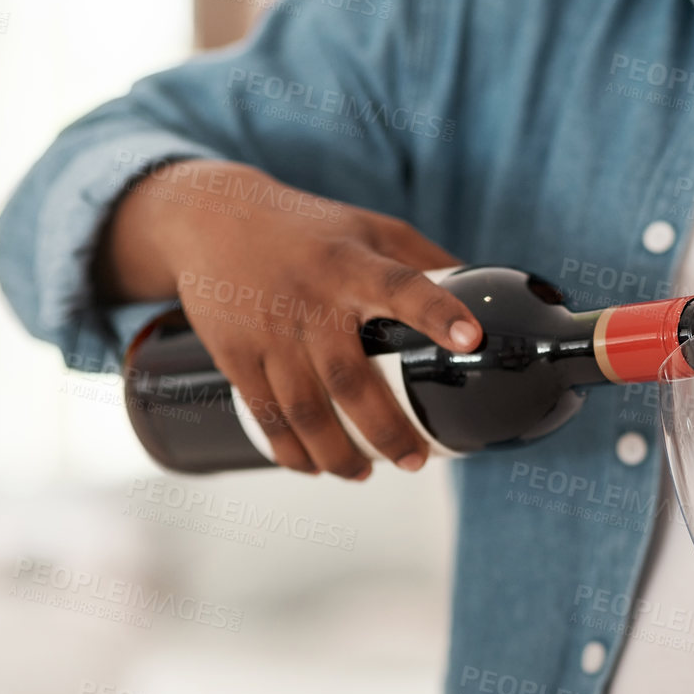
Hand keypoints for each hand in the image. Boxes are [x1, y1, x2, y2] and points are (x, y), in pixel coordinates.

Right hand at [101, 159, 479, 477]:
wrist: (209, 219)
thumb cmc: (306, 228)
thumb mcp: (369, 227)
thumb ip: (423, 260)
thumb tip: (485, 298)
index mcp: (351, 264)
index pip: (401, 287)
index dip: (436, 313)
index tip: (471, 338)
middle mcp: (309, 300)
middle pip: (350, 378)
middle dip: (386, 428)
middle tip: (415, 461)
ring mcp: (269, 331)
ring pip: (304, 409)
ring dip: (336, 454)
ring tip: (363, 474)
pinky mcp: (235, 354)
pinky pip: (266, 414)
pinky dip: (290, 450)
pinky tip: (312, 466)